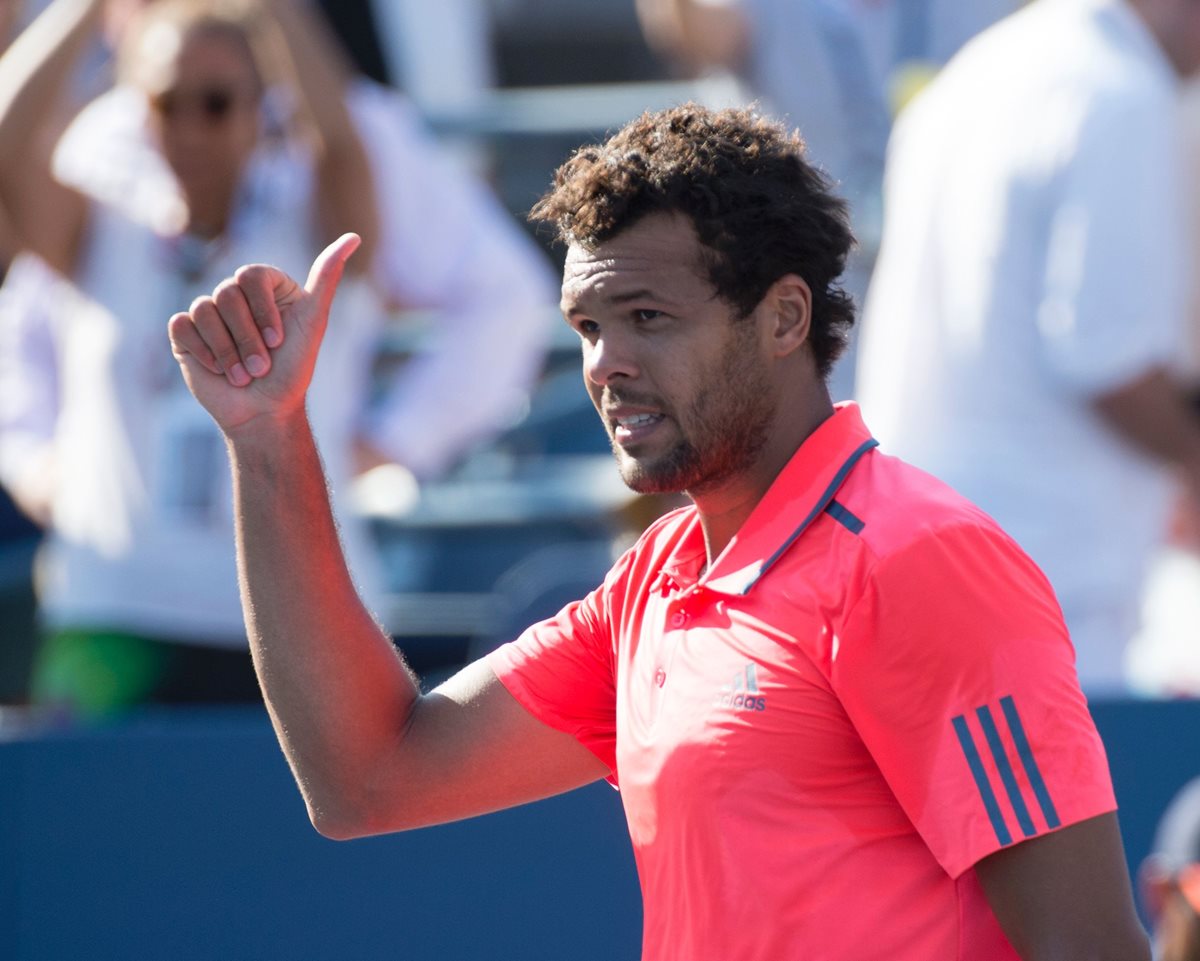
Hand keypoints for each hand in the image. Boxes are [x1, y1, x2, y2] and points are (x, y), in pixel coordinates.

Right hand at [168, 233, 359, 434]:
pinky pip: (182, 325)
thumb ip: (328, 277)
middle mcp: (235, 295)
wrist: (264, 412)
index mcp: (266, 288)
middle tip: (262, 366)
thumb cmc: (292, 370)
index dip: (263, 310)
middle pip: (226, 294)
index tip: (278, 340)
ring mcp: (209, 313)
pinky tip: (219, 370)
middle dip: (247, 338)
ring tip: (244, 375)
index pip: (252, 275)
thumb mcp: (314, 321)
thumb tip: (353, 237)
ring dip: (227, 350)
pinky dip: (203, 351)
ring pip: (203, 309)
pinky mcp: (186, 333)